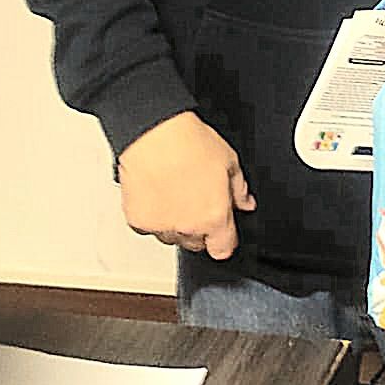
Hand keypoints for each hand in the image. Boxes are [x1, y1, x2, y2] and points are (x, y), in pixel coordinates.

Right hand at [117, 111, 254, 258]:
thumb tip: (246, 203)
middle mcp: (187, 227)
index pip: (222, 249)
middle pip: (196, 243)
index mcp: (214, 217)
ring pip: (171, 237)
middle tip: (196, 201)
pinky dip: (152, 217)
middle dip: (199, 228)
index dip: (224, 240)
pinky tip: (158, 193)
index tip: (222, 232)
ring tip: (176, 193)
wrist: (154, 134)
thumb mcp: (229, 161)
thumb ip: (240, 189)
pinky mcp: (138, 221)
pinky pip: (148, 228)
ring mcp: (161, 226)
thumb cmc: (190, 143)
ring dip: (175, 224)